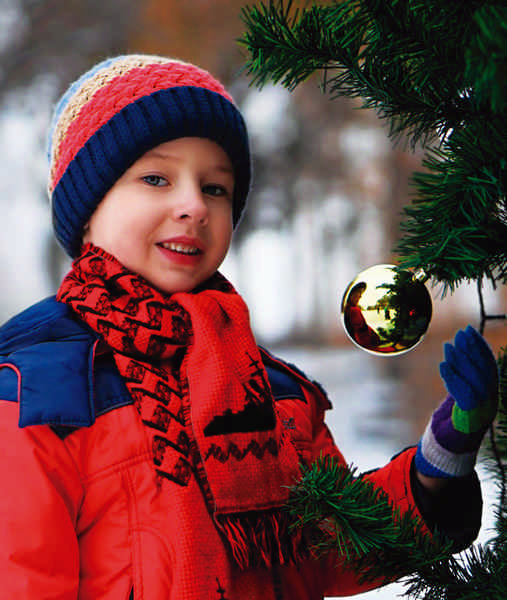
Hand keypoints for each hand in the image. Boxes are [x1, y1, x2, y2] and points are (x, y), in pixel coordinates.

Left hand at [415, 326, 497, 477]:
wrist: (452, 448)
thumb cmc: (455, 419)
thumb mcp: (462, 395)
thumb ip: (464, 377)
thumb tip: (458, 351)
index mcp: (491, 393)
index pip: (489, 365)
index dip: (480, 347)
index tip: (469, 331)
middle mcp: (491, 401)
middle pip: (484, 371)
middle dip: (472, 350)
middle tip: (459, 334)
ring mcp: (483, 410)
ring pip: (475, 381)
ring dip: (462, 362)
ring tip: (449, 346)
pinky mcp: (470, 418)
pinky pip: (463, 394)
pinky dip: (453, 378)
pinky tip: (443, 366)